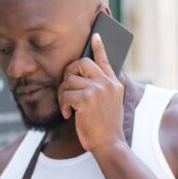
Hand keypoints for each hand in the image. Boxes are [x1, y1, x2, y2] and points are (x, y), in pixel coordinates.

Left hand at [58, 33, 125, 151]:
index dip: (99, 47)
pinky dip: (63, 105)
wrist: (109, 143)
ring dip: (63, 95)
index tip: (95, 35)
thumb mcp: (110, 104)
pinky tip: (67, 114)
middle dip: (68, 72)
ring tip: (67, 107)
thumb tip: (81, 78)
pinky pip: (66, 94)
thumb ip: (102, 89)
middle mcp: (107, 83)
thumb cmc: (105, 127)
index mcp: (114, 84)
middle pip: (82, 63)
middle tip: (66, 85)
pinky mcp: (87, 99)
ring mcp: (98, 89)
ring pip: (69, 81)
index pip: (105, 60)